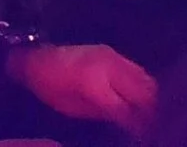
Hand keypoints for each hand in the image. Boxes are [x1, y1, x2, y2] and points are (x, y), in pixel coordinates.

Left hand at [11, 42, 155, 132]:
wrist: (34, 55)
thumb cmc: (48, 86)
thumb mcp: (71, 107)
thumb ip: (104, 114)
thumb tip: (131, 122)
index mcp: (94, 82)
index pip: (127, 109)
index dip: (138, 124)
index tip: (145, 134)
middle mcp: (109, 66)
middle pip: (144, 92)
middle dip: (151, 111)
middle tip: (152, 124)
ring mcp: (112, 56)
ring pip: (145, 79)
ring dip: (150, 97)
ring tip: (149, 112)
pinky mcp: (112, 51)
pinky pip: (136, 70)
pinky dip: (142, 84)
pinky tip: (141, 97)